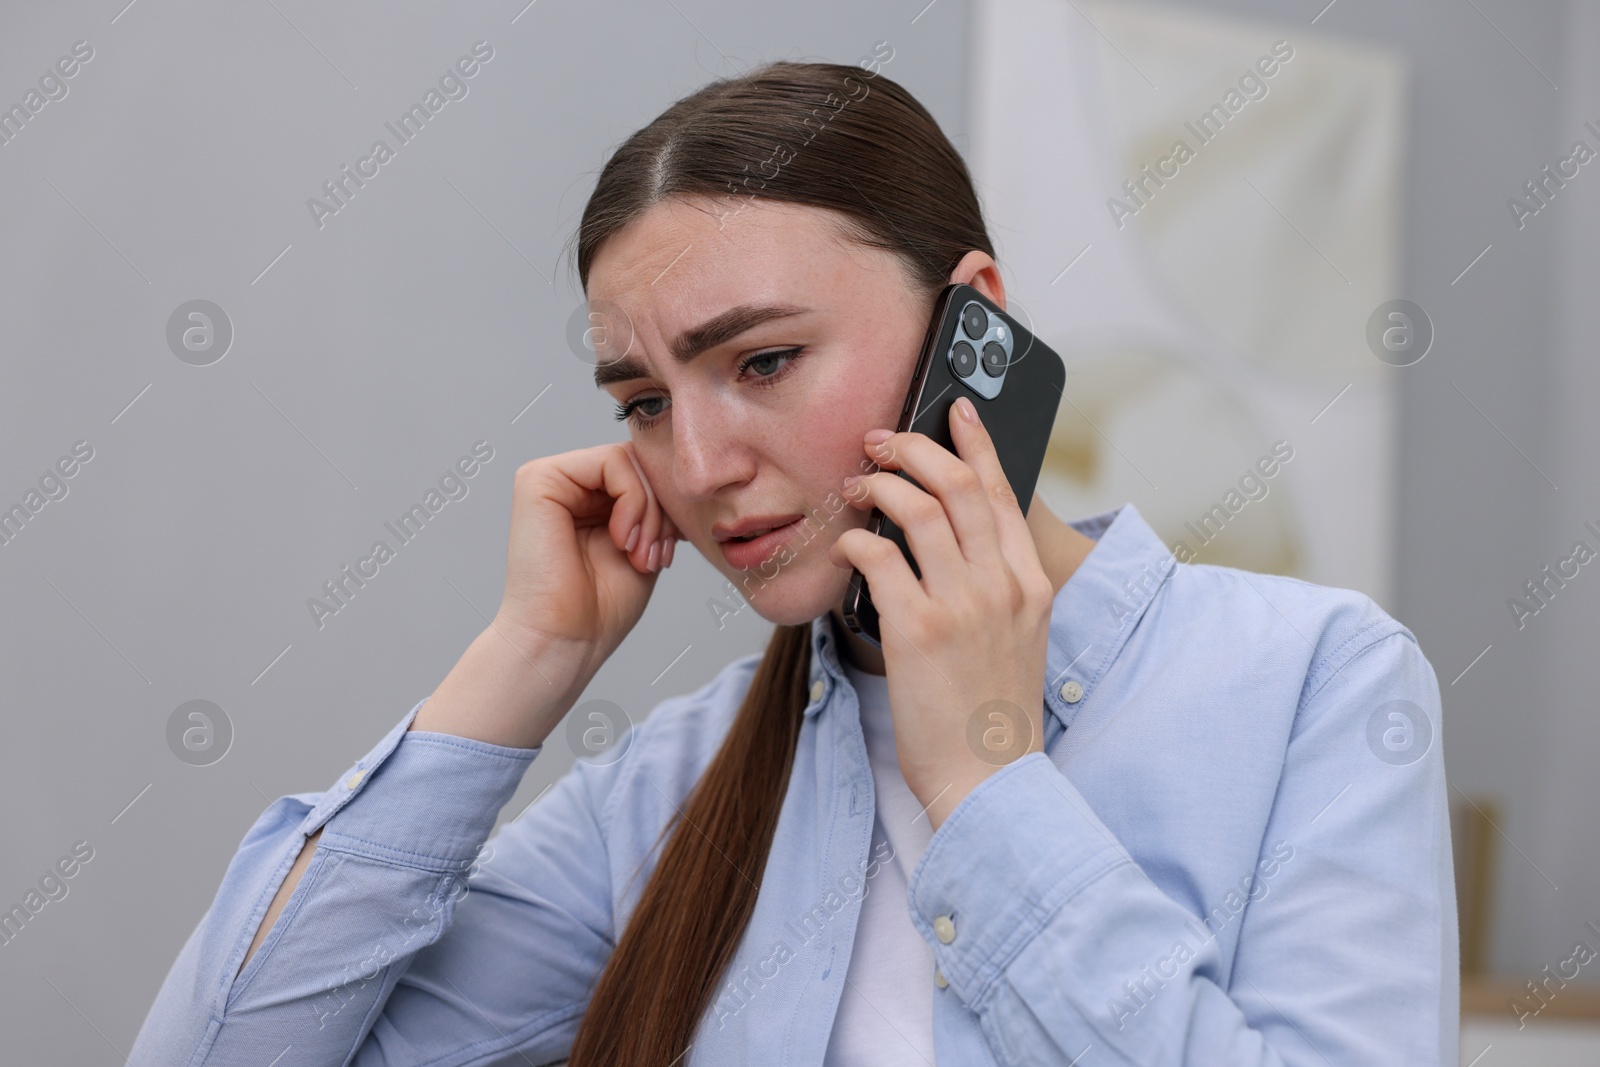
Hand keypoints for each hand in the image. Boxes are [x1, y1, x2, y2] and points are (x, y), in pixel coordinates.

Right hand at [495, 441, 678, 700]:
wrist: (566, 640)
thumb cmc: (602, 606)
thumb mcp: (645, 545)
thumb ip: (655, 506)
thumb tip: (681, 478)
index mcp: (589, 499)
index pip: (644, 472)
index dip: (668, 506)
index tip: (667, 552)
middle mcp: (569, 484)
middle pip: (640, 463)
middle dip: (661, 510)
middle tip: (654, 556)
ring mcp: (552, 478)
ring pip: (630, 461)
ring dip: (650, 512)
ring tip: (640, 555)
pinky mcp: (538, 478)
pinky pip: (612, 462)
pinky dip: (633, 501)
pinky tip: (621, 540)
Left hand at [827, 396, 1052, 829]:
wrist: (988, 779)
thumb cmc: (991, 714)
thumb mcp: (1018, 638)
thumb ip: (996, 585)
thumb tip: (953, 539)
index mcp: (1029, 583)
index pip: (1002, 491)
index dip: (975, 442)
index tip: (954, 410)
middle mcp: (1002, 585)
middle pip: (956, 486)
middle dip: (912, 448)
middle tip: (879, 440)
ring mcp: (963, 605)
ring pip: (916, 509)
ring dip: (877, 485)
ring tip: (854, 486)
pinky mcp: (918, 629)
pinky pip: (879, 558)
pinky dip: (856, 540)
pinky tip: (846, 545)